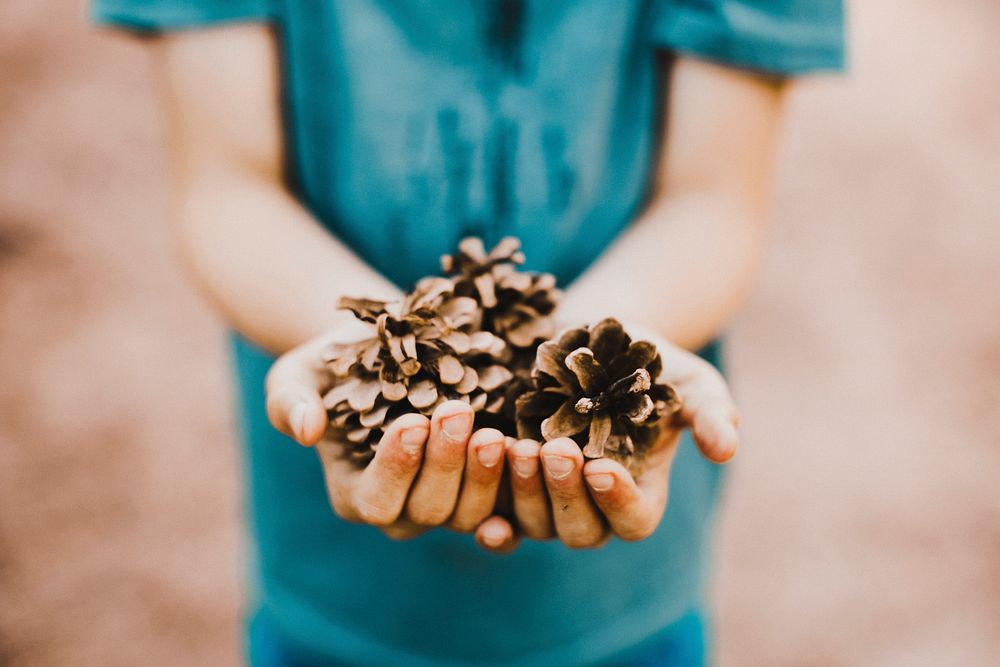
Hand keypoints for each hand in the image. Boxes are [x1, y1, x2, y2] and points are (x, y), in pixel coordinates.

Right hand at [264, 328, 512, 548]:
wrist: (384, 348)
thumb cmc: (331, 364)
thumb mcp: (297, 374)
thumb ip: (290, 402)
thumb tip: (307, 430)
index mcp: (356, 493)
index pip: (375, 500)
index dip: (396, 467)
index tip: (411, 422)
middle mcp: (403, 509)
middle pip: (428, 511)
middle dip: (444, 463)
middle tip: (458, 413)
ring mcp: (448, 500)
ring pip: (471, 512)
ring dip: (484, 474)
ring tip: (492, 430)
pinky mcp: (484, 484)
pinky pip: (507, 505)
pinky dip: (517, 488)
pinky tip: (526, 457)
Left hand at [504, 323, 739, 548]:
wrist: (591, 334)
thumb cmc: (651, 362)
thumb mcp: (690, 381)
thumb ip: (712, 413)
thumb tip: (727, 448)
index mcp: (641, 492)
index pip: (634, 520)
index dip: (617, 502)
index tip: (601, 466)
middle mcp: (592, 504)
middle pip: (580, 531)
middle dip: (566, 495)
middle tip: (556, 451)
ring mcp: (546, 495)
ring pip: (534, 522)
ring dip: (525, 491)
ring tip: (519, 446)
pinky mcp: (507, 478)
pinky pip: (494, 510)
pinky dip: (486, 510)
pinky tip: (479, 492)